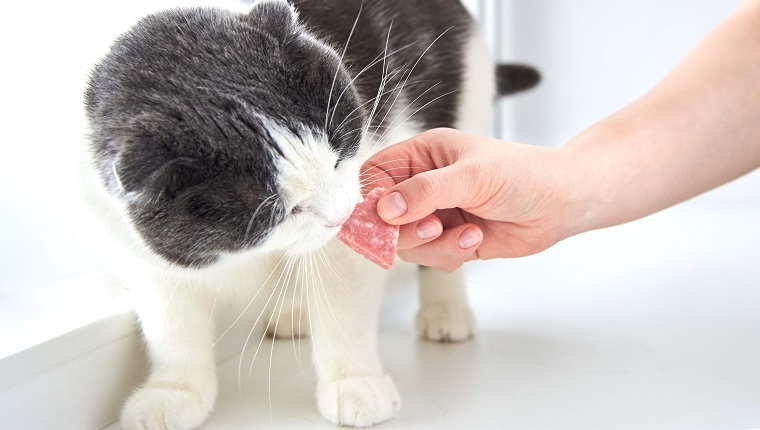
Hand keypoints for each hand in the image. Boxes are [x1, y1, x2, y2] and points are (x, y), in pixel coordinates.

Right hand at [361, 128, 574, 270]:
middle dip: (406, 230)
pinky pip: (429, 257)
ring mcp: (436, 213)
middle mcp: (424, 184)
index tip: (384, 218)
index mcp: (424, 155)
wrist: (561, 203)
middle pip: (383, 216)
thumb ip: (425, 192)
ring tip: (465, 233)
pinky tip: (475, 238)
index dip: (372, 198)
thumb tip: (383, 210)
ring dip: (432, 245)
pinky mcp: (449, 239)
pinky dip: (448, 254)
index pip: (376, 175)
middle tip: (432, 228)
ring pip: (405, 242)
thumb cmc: (523, 175)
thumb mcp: (471, 176)